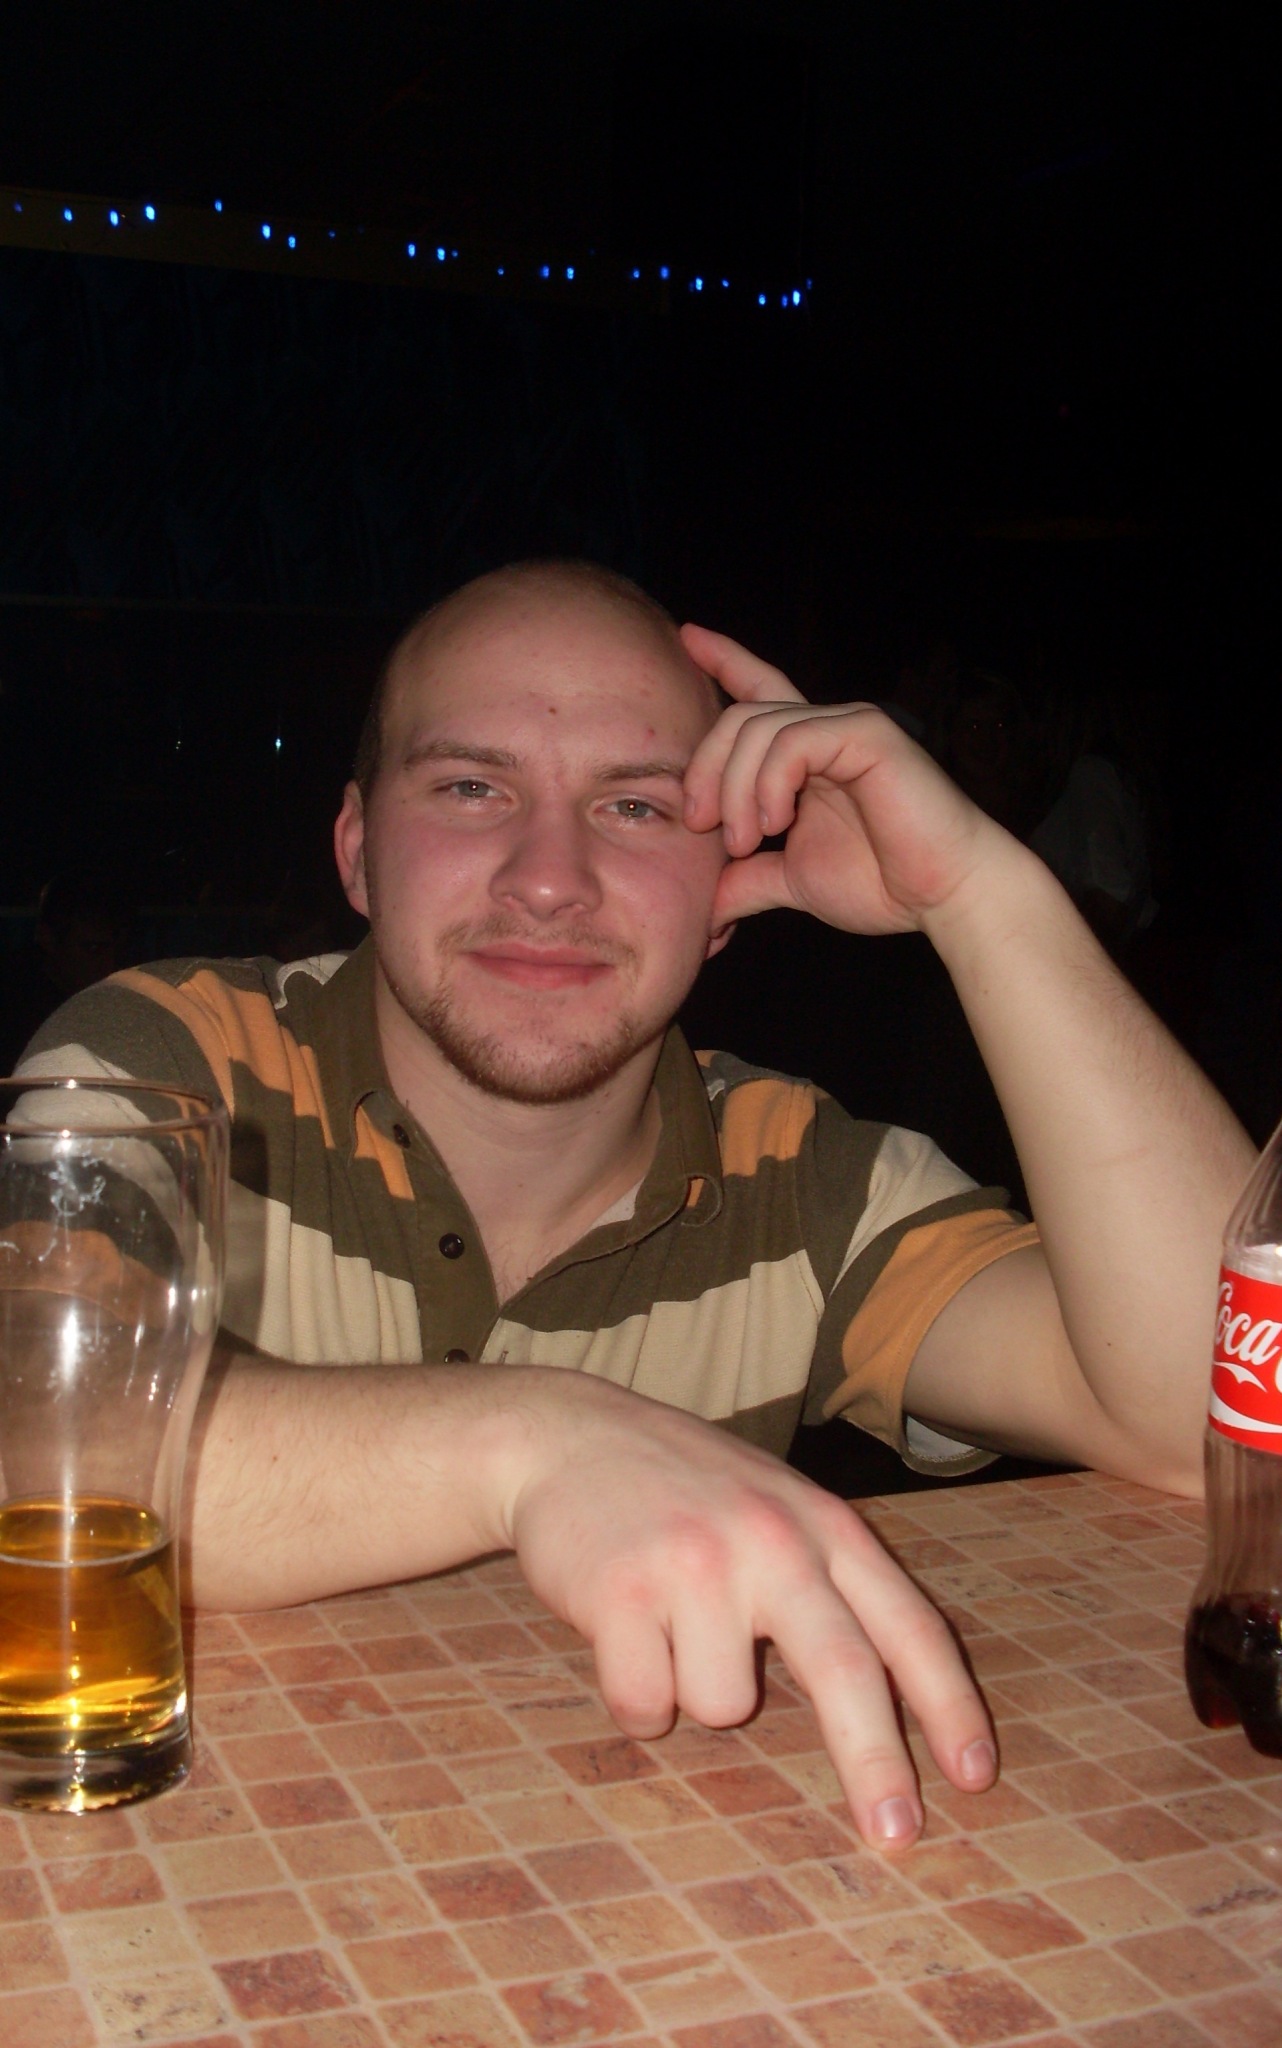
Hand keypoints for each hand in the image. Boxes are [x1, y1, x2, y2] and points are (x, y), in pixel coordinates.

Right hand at [500, 1372, 996, 1849]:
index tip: (975, 1774)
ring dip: (693, 1692)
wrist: (568, 1435)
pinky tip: (620, 1632)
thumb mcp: (778, 1506)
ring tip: (668, 1628)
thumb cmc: (684, 1487)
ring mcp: (696, 1562)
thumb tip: (897, 1697)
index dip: (947, 1704)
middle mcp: (771, 1538)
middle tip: (896, 1834)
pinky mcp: (622, 1589)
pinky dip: (634, 1696)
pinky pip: (645, 1704)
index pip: (906, 1623)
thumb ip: (831, 1577)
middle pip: (845, 1670)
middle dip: (875, 1763)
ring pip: (722, 1705)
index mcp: (823, 1524)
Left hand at [680, 623, 1005, 938]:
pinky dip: (769, 783)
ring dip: (735, 790)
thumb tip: (701, 911)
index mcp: (806, 753)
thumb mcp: (791, 880)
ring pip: (757, 728)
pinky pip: (793, 740)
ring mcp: (847, 724)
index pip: (758, 692)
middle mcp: (825, 728)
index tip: (687, 636)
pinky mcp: (867, 733)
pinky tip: (777, 822)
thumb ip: (745, 881)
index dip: (724, 660)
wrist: (943, 894)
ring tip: (744, 843)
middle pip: (738, 716)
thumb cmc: (881, 882)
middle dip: (705, 770)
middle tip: (700, 826)